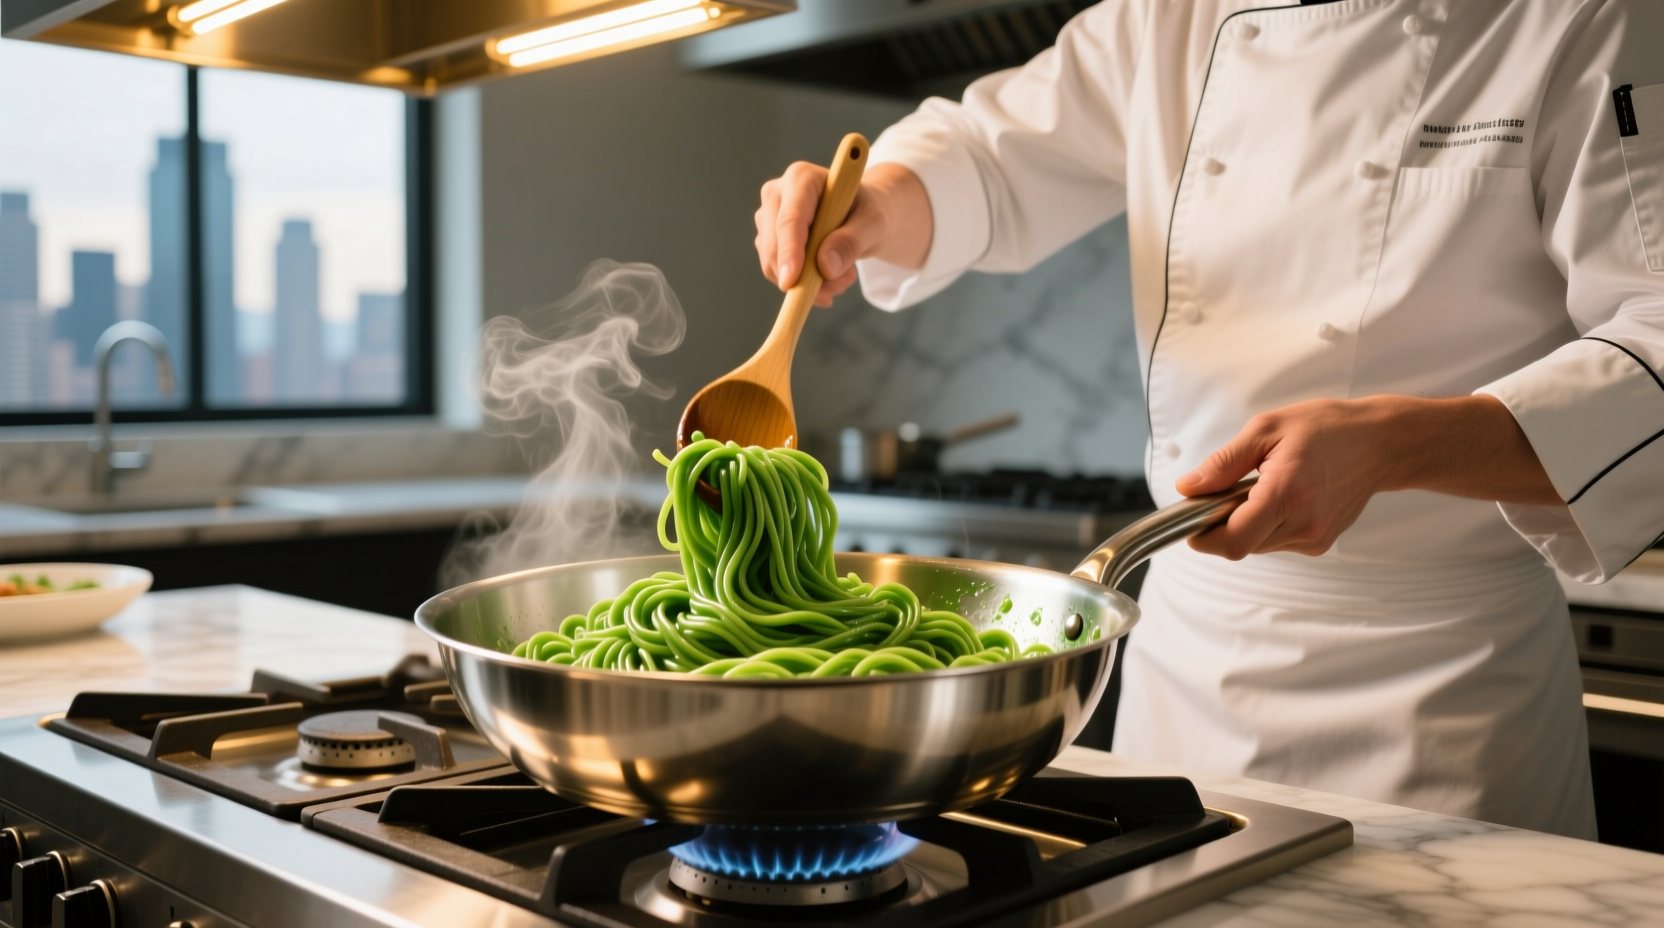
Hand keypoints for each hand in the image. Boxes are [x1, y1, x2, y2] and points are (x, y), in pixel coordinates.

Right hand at [754, 162, 931, 306]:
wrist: (862, 216)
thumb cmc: (868, 211)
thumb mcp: (873, 223)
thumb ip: (852, 241)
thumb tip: (825, 266)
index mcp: (802, 178)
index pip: (790, 219)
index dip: (789, 252)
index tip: (791, 282)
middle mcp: (777, 193)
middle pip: (774, 244)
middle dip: (803, 275)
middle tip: (842, 285)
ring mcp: (767, 217)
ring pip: (773, 262)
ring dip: (807, 282)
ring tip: (843, 277)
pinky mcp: (767, 239)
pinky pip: (775, 271)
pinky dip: (801, 284)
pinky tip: (828, 278)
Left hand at [1176, 395, 1560, 558]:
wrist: (1380, 443)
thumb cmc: (1325, 429)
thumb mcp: (1266, 430)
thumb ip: (1223, 463)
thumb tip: (1188, 487)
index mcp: (1287, 494)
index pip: (1233, 541)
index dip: (1203, 536)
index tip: (1192, 518)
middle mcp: (1304, 524)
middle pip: (1241, 546)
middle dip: (1222, 524)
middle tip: (1228, 489)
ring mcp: (1315, 538)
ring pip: (1257, 546)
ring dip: (1245, 523)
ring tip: (1262, 486)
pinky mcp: (1320, 543)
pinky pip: (1276, 543)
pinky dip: (1266, 524)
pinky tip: (1281, 496)